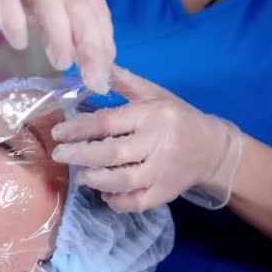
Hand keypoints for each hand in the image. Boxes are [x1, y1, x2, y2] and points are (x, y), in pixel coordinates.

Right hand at [0, 0, 114, 93]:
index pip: (97, 14)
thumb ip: (77, 30)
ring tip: (62, 63)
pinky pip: (7, 4)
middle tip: (93, 79)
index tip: (102, 78)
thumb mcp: (58, 6)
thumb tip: (98, 68)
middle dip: (91, 47)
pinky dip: (15, 25)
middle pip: (80, 8)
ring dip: (60, 37)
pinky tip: (20, 44)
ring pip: (49, 3)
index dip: (103, 47)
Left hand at [51, 66, 243, 212]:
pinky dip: (117, 201)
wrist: (213, 148)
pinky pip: (137, 202)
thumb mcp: (154, 94)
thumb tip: (93, 69)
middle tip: (59, 155)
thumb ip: (124, 82)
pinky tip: (105, 193)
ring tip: (81, 176)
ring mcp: (162, 171)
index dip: (78, 128)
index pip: (107, 122)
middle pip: (111, 153)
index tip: (58, 133)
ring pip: (123, 180)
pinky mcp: (165, 192)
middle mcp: (156, 143)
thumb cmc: (176, 117)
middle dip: (79, 155)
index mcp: (150, 115)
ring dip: (96, 180)